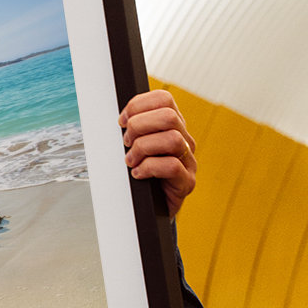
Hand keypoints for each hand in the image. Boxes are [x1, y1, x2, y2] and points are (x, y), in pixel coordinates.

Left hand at [119, 89, 196, 216]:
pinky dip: (148, 168)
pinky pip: (172, 166)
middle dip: (139, 126)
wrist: (149, 208)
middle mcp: (184, 140)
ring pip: (172, 139)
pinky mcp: (187, 182)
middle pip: (169, 116)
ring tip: (131, 161)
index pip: (163, 99)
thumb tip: (118, 119)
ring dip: (143, 148)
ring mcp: (189, 161)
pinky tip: (138, 174)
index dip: (138, 105)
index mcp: (172, 126)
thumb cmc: (140, 174)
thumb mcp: (133, 146)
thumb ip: (131, 129)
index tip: (121, 121)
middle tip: (126, 142)